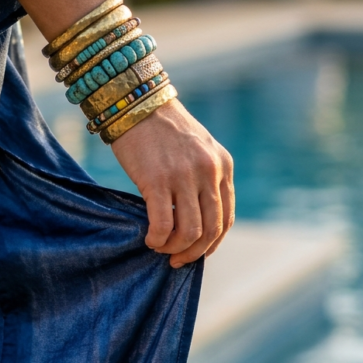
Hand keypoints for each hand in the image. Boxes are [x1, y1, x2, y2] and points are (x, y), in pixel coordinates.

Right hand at [111, 99, 234, 267]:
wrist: (136, 103)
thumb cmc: (161, 129)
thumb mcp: (197, 150)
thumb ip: (204, 178)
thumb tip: (196, 219)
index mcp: (223, 166)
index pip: (226, 219)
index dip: (212, 244)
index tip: (196, 252)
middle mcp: (209, 172)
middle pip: (211, 230)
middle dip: (194, 252)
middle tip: (176, 260)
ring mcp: (185, 176)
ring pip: (190, 232)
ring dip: (175, 248)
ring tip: (160, 247)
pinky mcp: (157, 180)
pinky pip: (164, 224)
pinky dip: (157, 239)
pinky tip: (149, 239)